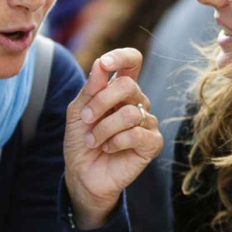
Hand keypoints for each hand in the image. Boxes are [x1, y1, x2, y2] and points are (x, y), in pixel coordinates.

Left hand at [63, 48, 163, 227]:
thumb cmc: (81, 140)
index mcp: (120, 89)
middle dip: (101, 102)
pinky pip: (137, 133)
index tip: (104, 63)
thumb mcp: (78, 111)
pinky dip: (116, 141)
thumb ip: (91, 88)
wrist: (82, 174)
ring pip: (130, 112)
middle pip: (128, 85)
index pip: (132, 61)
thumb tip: (101, 64)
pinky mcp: (153, 143)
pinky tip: (109, 148)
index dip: (121, 57)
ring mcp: (147, 121)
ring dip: (103, 128)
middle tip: (86, 118)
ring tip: (93, 140)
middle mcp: (137, 101)